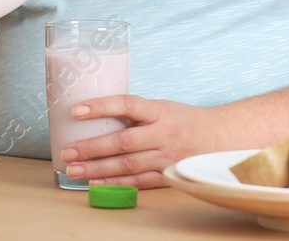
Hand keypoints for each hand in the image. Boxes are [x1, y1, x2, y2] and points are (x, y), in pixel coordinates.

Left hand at [59, 96, 229, 189]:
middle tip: (67, 151)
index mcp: (161, 111)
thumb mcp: (162, 108)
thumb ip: (135, 114)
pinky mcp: (167, 175)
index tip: (76, 110)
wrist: (220, 138)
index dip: (101, 107)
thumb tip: (96, 116)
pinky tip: (96, 182)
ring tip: (74, 169)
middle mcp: (164, 134)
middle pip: (123, 141)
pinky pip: (138, 182)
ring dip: (97, 169)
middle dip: (92, 147)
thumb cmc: (184, 120)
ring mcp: (166, 157)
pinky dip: (115, 183)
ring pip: (128, 165)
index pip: (128, 105)